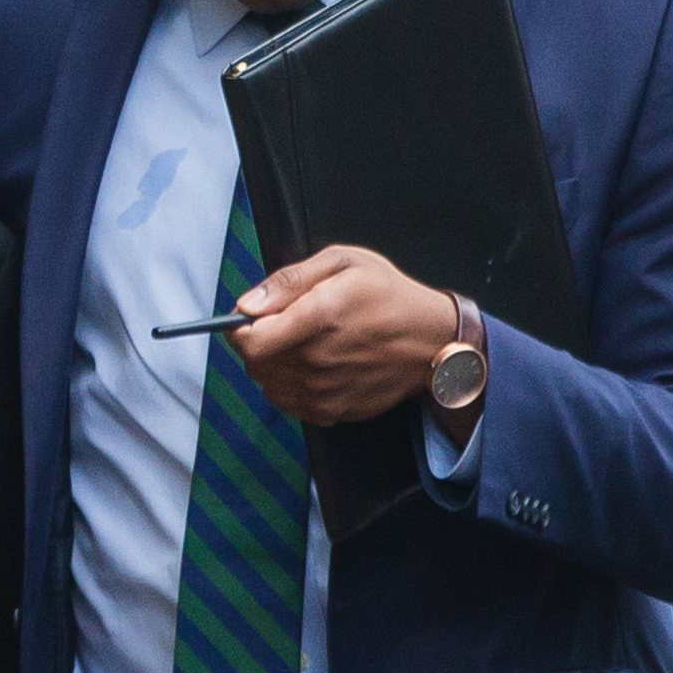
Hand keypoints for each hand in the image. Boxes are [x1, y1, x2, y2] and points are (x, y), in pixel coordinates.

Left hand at [223, 244, 458, 428]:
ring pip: (268, 385)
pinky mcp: (333, 410)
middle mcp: (318, 360)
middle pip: (254, 364)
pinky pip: (289, 403)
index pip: (248, 341)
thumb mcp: (343, 262)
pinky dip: (292, 386)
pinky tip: (315, 366)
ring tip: (305, 345)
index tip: (250, 319)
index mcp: (318, 318)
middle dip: (259, 343)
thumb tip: (247, 304)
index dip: (239, 329)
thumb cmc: (390, 296)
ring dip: (275, 366)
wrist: (432, 341)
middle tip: (285, 326)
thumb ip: (288, 281)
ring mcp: (325, 390)